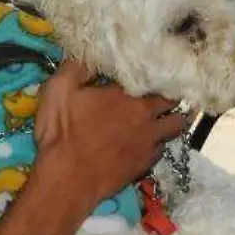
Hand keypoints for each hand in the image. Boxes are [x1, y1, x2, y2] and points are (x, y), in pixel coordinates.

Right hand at [33, 60, 184, 206]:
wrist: (67, 180)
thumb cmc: (62, 133)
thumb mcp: (59, 89)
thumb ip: (78, 66)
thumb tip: (93, 53)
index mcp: (129, 94)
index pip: (156, 78)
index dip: (154, 74)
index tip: (150, 72)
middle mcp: (147, 117)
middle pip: (173, 102)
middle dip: (169, 96)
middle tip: (160, 93)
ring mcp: (149, 143)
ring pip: (175, 126)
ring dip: (170, 120)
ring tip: (160, 117)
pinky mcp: (145, 165)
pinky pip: (162, 149)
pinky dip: (158, 143)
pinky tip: (146, 142)